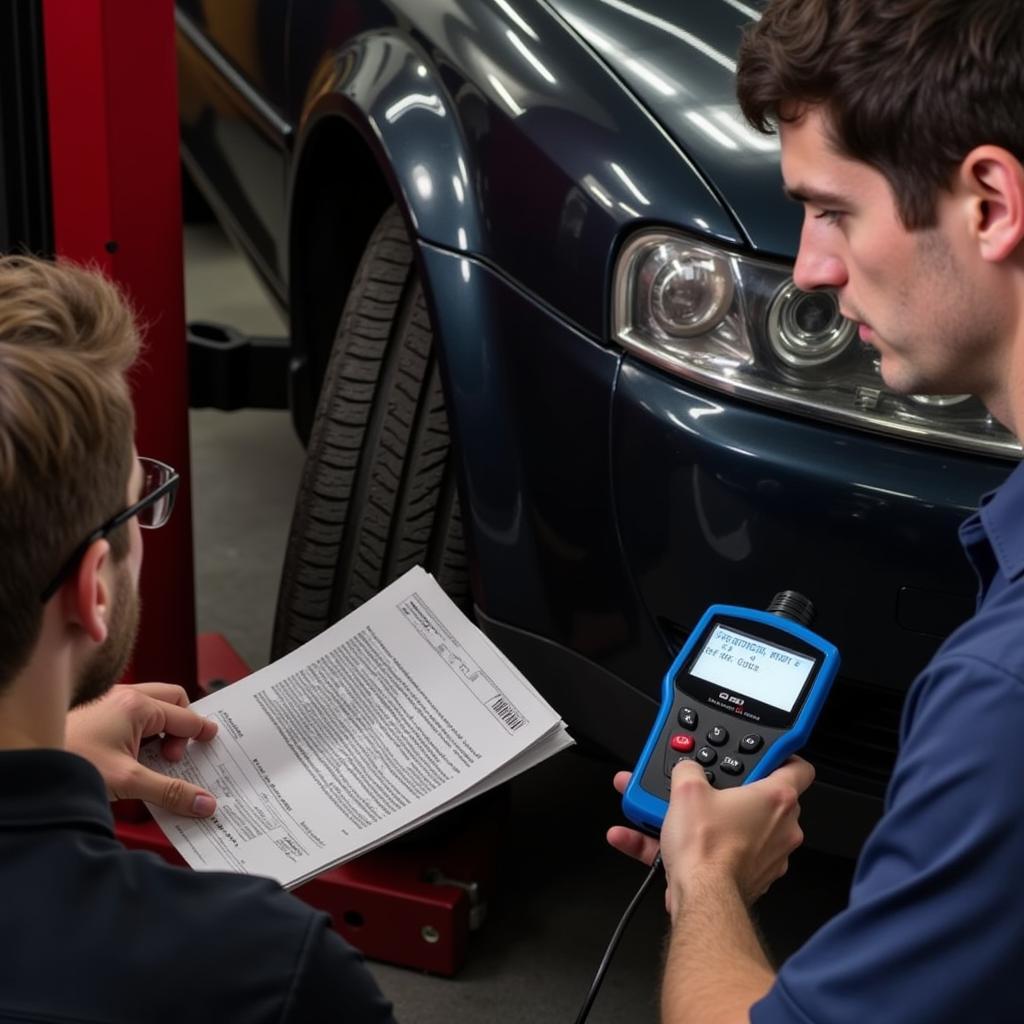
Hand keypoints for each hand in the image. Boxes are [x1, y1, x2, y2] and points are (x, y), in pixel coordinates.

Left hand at [65, 683, 218, 816]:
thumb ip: (171, 791)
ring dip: (161, 728)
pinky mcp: (97, 712)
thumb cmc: (71, 763)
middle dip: (181, 726)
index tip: (212, 743)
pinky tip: (134, 756)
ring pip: (152, 705)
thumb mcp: (128, 782)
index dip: (201, 733)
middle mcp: (125, 696)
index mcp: (137, 705)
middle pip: (172, 700)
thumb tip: (204, 803)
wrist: (29, 764)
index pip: (185, 717)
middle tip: (178, 756)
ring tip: (155, 759)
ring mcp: (109, 701)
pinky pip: (133, 713)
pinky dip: (143, 730)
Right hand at [607, 757, 813, 915]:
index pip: (798, 769)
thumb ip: (688, 769)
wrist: (702, 898)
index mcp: (777, 799)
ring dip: (703, 822)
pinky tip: (644, 841)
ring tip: (664, 815)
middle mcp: (782, 829)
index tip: (767, 754)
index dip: (782, 757)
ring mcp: (768, 857)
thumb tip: (685, 769)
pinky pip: (717, 855)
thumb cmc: (707, 847)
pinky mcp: (749, 878)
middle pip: (763, 799)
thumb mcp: (687, 789)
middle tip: (703, 785)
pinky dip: (688, 849)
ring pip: (736, 829)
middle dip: (731, 792)